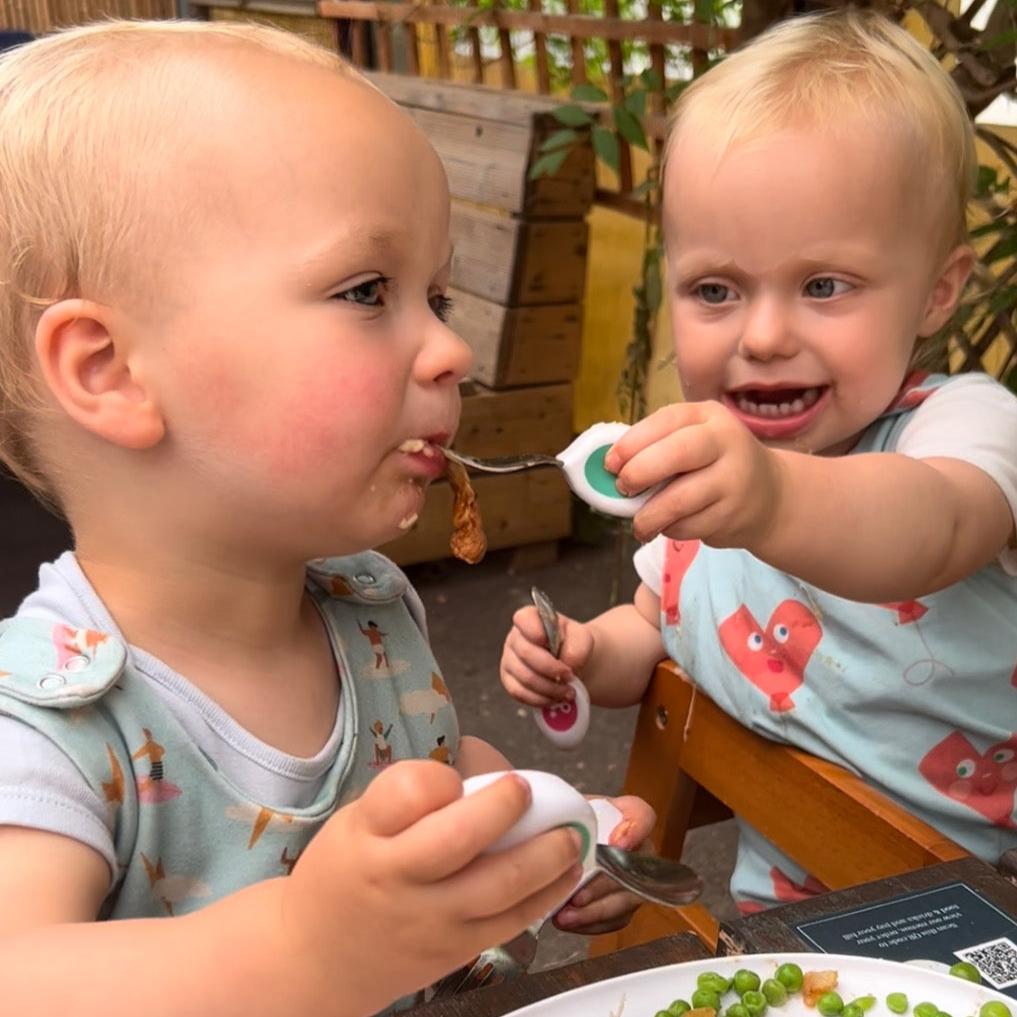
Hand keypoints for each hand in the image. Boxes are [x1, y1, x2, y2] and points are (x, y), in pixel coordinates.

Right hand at [282, 761, 582, 1012]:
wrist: (319, 959)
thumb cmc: (346, 873)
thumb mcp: (357, 822)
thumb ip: (407, 798)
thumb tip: (481, 770)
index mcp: (368, 836)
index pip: (407, 793)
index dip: (438, 778)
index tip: (453, 777)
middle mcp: (399, 879)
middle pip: (460, 839)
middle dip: (505, 807)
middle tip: (526, 788)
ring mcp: (433, 920)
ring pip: (500, 886)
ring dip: (547, 855)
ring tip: (570, 833)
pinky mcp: (458, 950)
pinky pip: (512, 921)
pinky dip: (547, 894)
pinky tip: (566, 872)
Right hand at [500, 605, 593, 707]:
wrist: (570, 664)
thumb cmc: (572, 646)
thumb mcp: (582, 638)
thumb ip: (578, 646)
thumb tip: (566, 663)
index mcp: (530, 619)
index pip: (524, 619)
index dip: (534, 631)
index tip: (548, 642)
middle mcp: (515, 638)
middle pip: (526, 653)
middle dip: (551, 669)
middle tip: (569, 676)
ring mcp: (509, 660)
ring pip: (524, 677)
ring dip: (549, 688)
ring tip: (568, 692)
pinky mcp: (509, 682)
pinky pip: (520, 694)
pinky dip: (541, 699)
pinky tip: (555, 699)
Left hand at [553, 795, 656, 935]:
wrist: (555, 842)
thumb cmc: (562, 822)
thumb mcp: (563, 811)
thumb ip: (566, 815)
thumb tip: (556, 830)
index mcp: (623, 815)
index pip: (642, 815)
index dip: (635, 830)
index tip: (616, 843)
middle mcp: (635, 847)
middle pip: (635, 867)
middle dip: (604, 885)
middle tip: (578, 896)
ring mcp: (633, 877)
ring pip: (627, 899)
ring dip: (596, 910)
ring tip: (566, 915)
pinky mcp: (623, 903)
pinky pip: (616, 918)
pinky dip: (591, 923)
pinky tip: (570, 921)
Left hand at [605, 400, 783, 548]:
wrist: (770, 495)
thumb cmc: (713, 463)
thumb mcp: (693, 440)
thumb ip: (655, 446)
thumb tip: (606, 469)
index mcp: (709, 416)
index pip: (665, 421)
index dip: (631, 443)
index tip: (609, 464)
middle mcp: (726, 442)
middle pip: (675, 454)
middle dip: (638, 474)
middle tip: (622, 489)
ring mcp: (734, 480)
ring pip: (679, 500)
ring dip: (649, 516)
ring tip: (638, 524)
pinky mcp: (733, 515)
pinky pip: (689, 526)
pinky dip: (671, 529)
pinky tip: (670, 526)